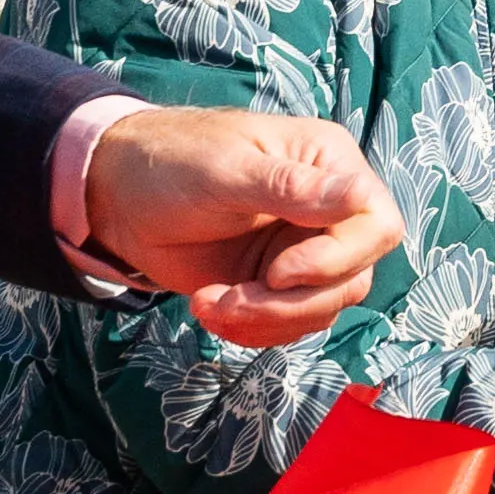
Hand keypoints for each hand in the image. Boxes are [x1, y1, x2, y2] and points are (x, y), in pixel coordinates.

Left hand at [80, 107, 403, 345]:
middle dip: (290, 303)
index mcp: (329, 166)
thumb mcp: (227, 172)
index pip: (376, 225)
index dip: (338, 260)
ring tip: (209, 304)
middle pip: (351, 278)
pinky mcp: (274, 285)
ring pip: (321, 309)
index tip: (279, 272)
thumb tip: (359, 194)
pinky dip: (251, 330)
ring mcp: (302, 251)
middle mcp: (327, 211)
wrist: (118, 196)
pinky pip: (288, 325)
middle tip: (231, 300)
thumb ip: (291, 188)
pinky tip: (209, 309)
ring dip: (266, 320)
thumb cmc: (172, 163)